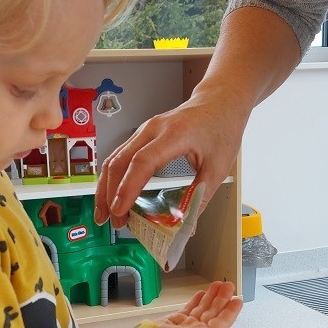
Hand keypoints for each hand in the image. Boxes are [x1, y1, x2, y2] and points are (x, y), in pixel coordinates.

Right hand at [95, 90, 245, 228]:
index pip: (142, 162)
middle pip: (120, 161)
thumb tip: (187, 226)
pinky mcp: (142, 135)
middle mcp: (153, 129)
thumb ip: (200, 196)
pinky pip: (120, 155)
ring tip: (105, 214)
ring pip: (114, 158)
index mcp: (174, 135)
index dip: (127, 188)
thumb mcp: (219, 166)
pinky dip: (113, 177)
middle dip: (110, 194)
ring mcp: (145, 130)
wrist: (219, 101)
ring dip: (106, 187)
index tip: (119, 211)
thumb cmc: (221, 128)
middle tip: (113, 221)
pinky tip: (112, 195)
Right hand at [156, 280, 242, 327]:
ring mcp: (188, 326)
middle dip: (221, 299)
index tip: (238, 300)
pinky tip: (201, 293)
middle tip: (228, 284)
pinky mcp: (177, 321)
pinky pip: (190, 308)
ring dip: (211, 297)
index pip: (222, 321)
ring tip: (217, 284)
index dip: (231, 311)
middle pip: (214, 312)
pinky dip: (196, 301)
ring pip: (203, 308)